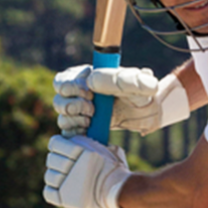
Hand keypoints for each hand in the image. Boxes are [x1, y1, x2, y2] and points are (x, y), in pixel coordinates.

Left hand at [43, 135, 129, 207]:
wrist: (119, 191)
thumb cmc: (117, 171)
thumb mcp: (111, 150)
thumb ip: (98, 147)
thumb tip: (97, 147)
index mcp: (77, 147)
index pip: (54, 143)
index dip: (58, 146)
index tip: (65, 152)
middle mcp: (67, 162)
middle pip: (51, 159)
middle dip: (58, 163)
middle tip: (69, 169)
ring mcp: (64, 181)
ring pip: (49, 176)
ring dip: (56, 178)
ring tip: (69, 181)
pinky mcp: (63, 198)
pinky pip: (48, 193)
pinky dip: (53, 192)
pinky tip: (62, 191)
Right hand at [53, 65, 189, 136]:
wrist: (149, 113)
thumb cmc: (142, 94)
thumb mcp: (137, 83)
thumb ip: (120, 78)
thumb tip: (92, 81)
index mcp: (86, 77)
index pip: (62, 80)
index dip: (72, 88)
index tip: (90, 93)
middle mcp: (80, 92)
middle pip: (58, 97)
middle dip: (73, 104)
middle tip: (92, 108)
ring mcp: (80, 111)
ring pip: (61, 114)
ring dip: (74, 118)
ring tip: (91, 119)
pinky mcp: (83, 127)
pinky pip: (67, 131)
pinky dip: (75, 131)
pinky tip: (89, 129)